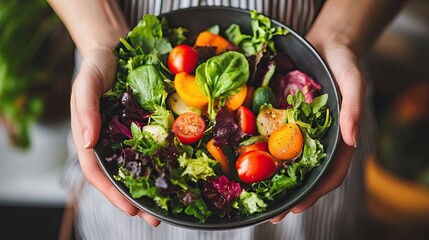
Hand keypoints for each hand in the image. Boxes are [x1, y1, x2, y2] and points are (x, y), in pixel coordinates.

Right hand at [70, 46, 160, 226]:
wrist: (113, 51)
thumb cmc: (96, 68)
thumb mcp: (86, 84)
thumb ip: (85, 110)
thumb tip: (89, 141)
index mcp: (89, 137)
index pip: (97, 173)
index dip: (112, 194)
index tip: (131, 209)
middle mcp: (108, 141)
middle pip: (119, 177)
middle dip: (135, 199)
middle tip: (155, 218)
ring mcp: (126, 135)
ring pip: (137, 166)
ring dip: (150, 186)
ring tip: (168, 204)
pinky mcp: (142, 126)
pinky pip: (151, 146)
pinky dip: (160, 161)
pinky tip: (175, 170)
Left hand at [270, 37, 363, 223]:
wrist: (326, 43)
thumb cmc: (344, 60)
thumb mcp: (353, 78)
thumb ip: (355, 106)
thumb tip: (353, 138)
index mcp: (339, 138)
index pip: (330, 173)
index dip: (315, 193)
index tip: (296, 208)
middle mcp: (320, 139)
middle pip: (307, 174)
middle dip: (290, 195)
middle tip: (270, 213)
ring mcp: (303, 131)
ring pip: (290, 162)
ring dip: (275, 180)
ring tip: (255, 195)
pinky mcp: (288, 120)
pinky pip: (276, 140)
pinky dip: (265, 153)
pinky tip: (248, 160)